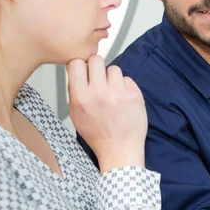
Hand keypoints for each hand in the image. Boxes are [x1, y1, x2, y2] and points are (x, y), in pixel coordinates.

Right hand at [67, 56, 146, 172]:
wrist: (120, 150)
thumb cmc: (98, 134)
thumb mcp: (76, 115)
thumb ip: (74, 91)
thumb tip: (75, 69)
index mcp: (81, 98)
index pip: (76, 63)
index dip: (80, 65)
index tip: (83, 70)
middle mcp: (99, 93)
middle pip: (96, 59)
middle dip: (96, 67)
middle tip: (98, 78)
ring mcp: (119, 93)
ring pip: (113, 68)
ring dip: (112, 78)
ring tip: (112, 92)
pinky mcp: (134, 95)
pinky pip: (127, 79)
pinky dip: (125, 87)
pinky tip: (122, 100)